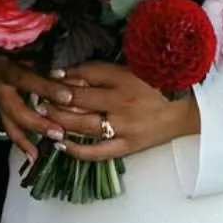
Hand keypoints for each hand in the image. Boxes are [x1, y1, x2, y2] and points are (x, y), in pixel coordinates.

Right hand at [0, 53, 77, 163]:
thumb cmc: (19, 51)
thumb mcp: (33, 55)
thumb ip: (51, 69)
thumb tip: (79, 81)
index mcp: (7, 69)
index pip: (28, 80)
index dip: (47, 89)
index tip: (68, 98)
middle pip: (17, 109)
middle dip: (38, 123)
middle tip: (59, 132)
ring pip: (11, 124)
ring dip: (29, 139)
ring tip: (43, 153)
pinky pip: (10, 130)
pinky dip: (22, 143)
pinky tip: (34, 156)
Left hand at [44, 61, 199, 163]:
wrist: (184, 112)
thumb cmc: (157, 87)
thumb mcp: (132, 70)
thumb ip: (103, 71)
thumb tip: (69, 73)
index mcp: (125, 79)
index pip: (87, 74)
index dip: (65, 75)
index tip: (50, 75)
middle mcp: (122, 103)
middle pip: (79, 100)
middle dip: (55, 98)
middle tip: (39, 96)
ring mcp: (124, 127)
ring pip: (83, 125)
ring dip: (59, 120)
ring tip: (43, 115)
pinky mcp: (127, 147)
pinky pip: (97, 152)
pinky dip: (76, 149)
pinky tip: (59, 143)